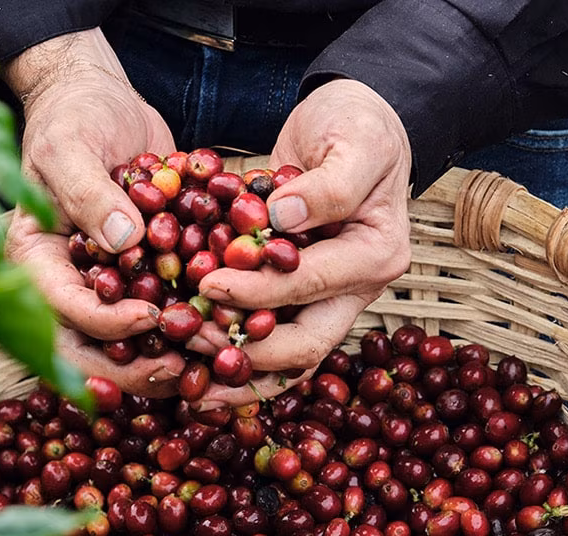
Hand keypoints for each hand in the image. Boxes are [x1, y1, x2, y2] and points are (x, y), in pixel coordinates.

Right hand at [3, 29, 183, 395]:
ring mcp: (105, 284)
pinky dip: (196, 326)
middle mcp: (67, 281)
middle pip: (91, 348)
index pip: (63, 308)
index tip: (149, 318)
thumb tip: (122, 241)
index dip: (105, 322)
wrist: (101, 100)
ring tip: (216, 356)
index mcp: (34, 258)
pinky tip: (234, 330)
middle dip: (137, 365)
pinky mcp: (142, 276)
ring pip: (131, 344)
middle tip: (185, 365)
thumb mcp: (70, 145)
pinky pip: (164, 314)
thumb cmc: (73, 116)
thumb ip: (89, 192)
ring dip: (173, 357)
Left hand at [193, 79, 412, 406]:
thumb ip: (328, 184)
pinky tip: (194, 365)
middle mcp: (357, 288)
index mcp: (377, 254)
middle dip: (246, 352)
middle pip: (305, 343)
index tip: (208, 285)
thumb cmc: (358, 125)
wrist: (354, 124)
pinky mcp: (301, 298)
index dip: (260, 290)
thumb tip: (282, 219)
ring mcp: (330, 299)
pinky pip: (269, 337)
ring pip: (286, 356)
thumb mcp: (356, 141)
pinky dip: (235, 354)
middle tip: (189, 340)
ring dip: (238, 371)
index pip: (313, 284)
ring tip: (189, 380)